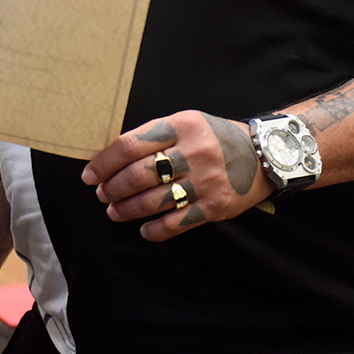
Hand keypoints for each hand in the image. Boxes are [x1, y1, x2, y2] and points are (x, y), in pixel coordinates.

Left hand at [80, 111, 269, 241]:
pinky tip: (144, 229)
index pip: (131, 145)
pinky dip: (155, 230)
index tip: (89, 174)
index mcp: (181, 126)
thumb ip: (154, 136)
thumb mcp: (186, 123)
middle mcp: (193, 152)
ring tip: (115, 212)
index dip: (104, 162)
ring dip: (127, 210)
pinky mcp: (215, 206)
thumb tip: (111, 157)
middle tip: (102, 194)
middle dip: (112, 188)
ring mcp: (205, 181)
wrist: (263, 155)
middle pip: (139, 175)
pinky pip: (176, 223)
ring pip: (153, 201)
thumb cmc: (214, 137)